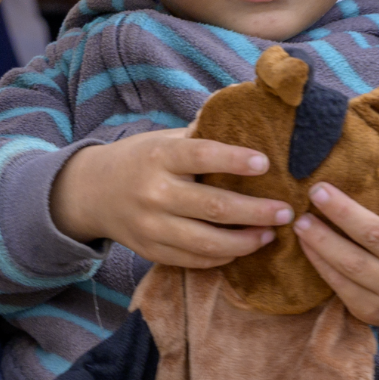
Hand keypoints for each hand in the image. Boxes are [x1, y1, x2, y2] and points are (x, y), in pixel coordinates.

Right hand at [49, 125, 290, 268]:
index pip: (203, 156)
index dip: (235, 160)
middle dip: (256, 212)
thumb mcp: (163, 139)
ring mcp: (152, 227)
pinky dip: (223, 258)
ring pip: (207, 243)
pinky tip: (243, 248)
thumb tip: (246, 118)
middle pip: (214, 208)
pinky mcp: (151, 251)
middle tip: (285, 211)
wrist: (92, 193)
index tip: (266, 163)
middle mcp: (155, 193)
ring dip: (245, 242)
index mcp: (160, 157)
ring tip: (270, 234)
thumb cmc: (140, 159)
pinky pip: (194, 261)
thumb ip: (200, 136)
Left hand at [294, 158, 378, 379]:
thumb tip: (362, 147)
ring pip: (353, 264)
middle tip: (315, 191)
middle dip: (342, 212)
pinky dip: (319, 263)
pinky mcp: (374, 311)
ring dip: (321, 241)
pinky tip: (304, 246)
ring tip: (299, 222)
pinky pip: (340, 285)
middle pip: (376, 234)